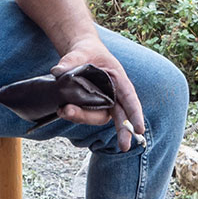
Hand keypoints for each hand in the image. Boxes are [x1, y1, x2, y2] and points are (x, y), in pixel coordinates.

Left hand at [51, 35, 146, 151]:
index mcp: (119, 80)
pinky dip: (73, 114)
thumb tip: (58, 71)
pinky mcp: (90, 107)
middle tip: (124, 147)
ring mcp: (102, 103)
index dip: (135, 114)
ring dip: (82, 117)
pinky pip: (84, 114)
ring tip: (64, 111)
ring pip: (97, 117)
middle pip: (119, 116)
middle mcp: (114, 95)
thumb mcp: (81, 51)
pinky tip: (61, 109)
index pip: (130, 98)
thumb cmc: (87, 51)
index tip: (140, 130)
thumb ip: (71, 61)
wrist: (80, 53)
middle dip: (122, 132)